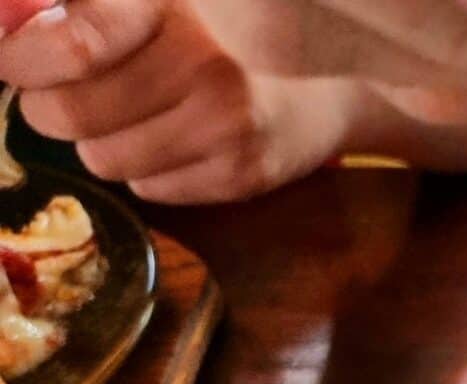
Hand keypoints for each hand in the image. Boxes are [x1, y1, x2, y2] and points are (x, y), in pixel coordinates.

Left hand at [0, 0, 359, 202]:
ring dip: (105, 140)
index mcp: (172, 1)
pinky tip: (184, 139)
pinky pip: (150, 188)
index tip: (15, 61)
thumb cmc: (228, 21)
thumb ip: (78, 6)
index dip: (21, 58)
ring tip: (143, 112)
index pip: (70, 44)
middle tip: (74, 89)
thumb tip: (4, 24)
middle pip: (67, 111)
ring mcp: (227, 123)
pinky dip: (151, 169)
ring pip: (102, 158)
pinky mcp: (244, 172)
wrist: (339, 68)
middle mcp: (202, 60)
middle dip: (53, 105)